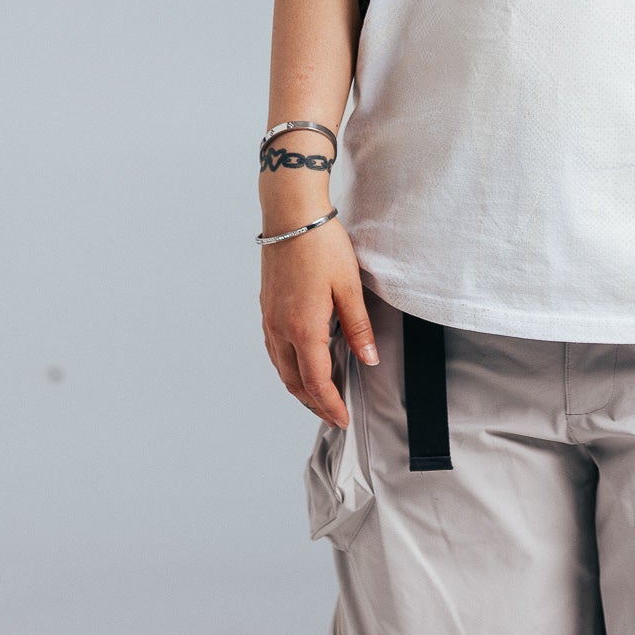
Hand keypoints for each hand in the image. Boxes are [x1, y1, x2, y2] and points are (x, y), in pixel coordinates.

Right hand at [260, 214, 378, 429]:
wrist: (291, 215)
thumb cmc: (322, 245)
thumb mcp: (349, 286)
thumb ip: (358, 327)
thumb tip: (368, 359)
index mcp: (303, 328)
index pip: (317, 382)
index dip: (331, 405)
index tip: (342, 419)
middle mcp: (280, 329)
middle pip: (294, 382)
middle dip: (314, 403)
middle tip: (333, 415)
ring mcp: (269, 319)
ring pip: (281, 368)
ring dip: (299, 388)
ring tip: (319, 396)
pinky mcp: (266, 307)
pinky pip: (275, 350)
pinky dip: (288, 367)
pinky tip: (300, 363)